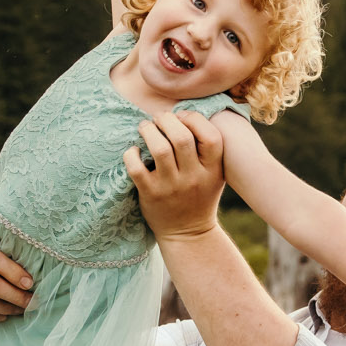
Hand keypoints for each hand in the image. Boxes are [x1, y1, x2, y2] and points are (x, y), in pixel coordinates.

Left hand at [125, 109, 226, 239]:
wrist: (188, 233)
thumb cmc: (199, 195)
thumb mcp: (214, 173)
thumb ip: (206, 148)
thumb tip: (182, 112)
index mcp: (213, 170)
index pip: (211, 136)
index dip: (194, 119)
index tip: (181, 118)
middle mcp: (194, 177)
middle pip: (181, 138)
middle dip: (166, 120)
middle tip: (158, 119)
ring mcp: (171, 187)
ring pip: (159, 149)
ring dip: (148, 131)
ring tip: (145, 128)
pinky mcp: (151, 195)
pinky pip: (136, 168)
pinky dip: (131, 154)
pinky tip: (133, 151)